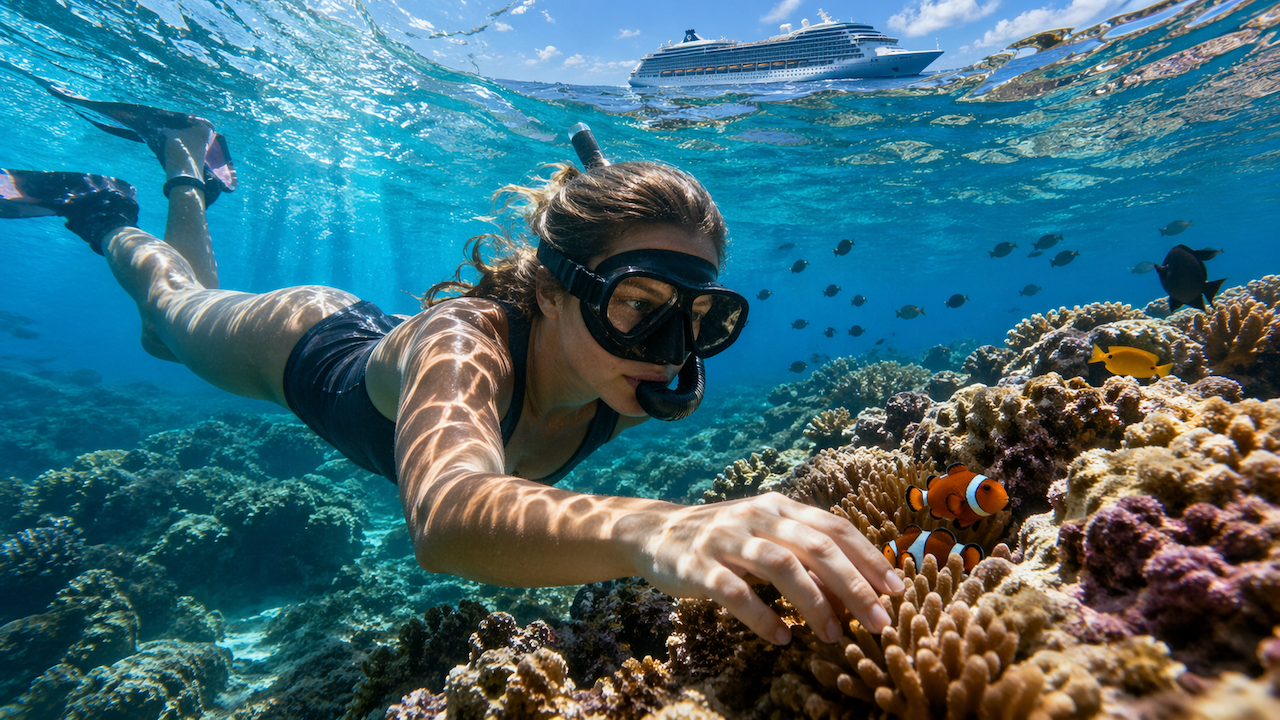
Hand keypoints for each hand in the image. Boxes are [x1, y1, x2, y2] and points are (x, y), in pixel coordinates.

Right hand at [625, 492, 904, 644]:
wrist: (653, 531)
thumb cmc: (723, 540)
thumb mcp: (766, 536)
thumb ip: (805, 554)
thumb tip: (856, 592)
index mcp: (780, 508)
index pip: (834, 528)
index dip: (868, 557)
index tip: (896, 590)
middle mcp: (758, 517)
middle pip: (816, 547)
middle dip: (853, 586)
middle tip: (878, 621)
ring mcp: (726, 539)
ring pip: (781, 565)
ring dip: (813, 603)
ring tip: (833, 636)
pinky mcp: (698, 566)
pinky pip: (735, 592)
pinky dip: (762, 616)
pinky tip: (782, 637)